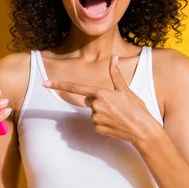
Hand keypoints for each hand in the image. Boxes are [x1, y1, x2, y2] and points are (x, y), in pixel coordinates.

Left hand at [43, 55, 158, 144]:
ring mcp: (95, 118)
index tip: (46, 83)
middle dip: (98, 100)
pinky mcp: (97, 129)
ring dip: (102, 112)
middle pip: (88, 100)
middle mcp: (95, 105)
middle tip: (115, 105)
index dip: (59, 85)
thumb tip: (114, 57)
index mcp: (101, 92)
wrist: (142, 129)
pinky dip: (104, 122)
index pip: (75, 88)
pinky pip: (96, 123)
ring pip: (93, 112)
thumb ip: (115, 74)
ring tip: (118, 114)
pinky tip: (115, 123)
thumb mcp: (125, 89)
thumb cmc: (136, 108)